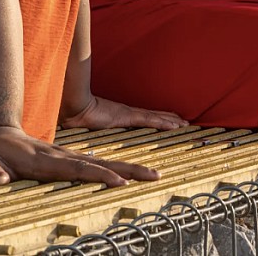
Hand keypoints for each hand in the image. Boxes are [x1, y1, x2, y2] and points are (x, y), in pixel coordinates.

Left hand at [0, 124, 165, 186]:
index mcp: (44, 160)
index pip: (77, 168)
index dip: (98, 175)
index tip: (119, 183)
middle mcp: (60, 155)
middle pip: (99, 163)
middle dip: (127, 170)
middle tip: (154, 175)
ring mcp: (64, 156)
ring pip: (101, 162)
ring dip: (128, 168)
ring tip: (152, 173)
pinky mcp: (65, 159)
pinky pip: (94, 164)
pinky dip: (115, 169)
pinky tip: (128, 175)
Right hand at [61, 93, 185, 131]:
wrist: (72, 108)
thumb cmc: (78, 119)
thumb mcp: (91, 131)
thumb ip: (96, 138)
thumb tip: (95, 148)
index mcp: (120, 117)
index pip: (143, 119)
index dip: (156, 120)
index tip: (169, 122)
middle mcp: (127, 113)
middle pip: (152, 116)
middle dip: (168, 118)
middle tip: (184, 122)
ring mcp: (128, 113)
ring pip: (154, 117)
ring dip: (170, 120)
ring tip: (184, 123)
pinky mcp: (126, 116)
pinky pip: (148, 120)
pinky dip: (162, 122)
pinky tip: (173, 125)